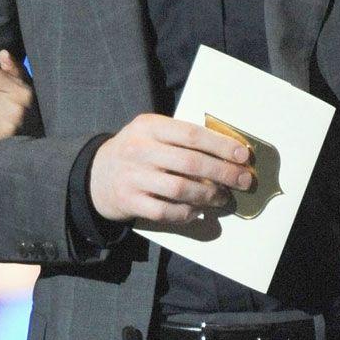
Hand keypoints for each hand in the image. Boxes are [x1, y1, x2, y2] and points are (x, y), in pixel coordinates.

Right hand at [88, 113, 254, 225]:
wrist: (95, 174)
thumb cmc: (135, 152)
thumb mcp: (151, 132)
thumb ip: (181, 138)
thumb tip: (227, 153)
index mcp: (149, 127)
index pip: (192, 135)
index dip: (221, 146)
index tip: (244, 155)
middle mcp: (140, 150)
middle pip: (191, 163)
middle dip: (224, 173)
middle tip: (244, 181)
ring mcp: (133, 177)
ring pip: (180, 189)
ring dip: (208, 195)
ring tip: (222, 197)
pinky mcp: (129, 201)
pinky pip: (165, 211)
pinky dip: (186, 213)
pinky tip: (197, 210)